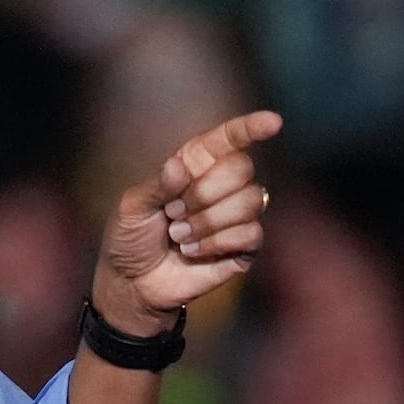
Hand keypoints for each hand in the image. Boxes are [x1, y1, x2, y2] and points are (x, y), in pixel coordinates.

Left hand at [93, 111, 281, 334]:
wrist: (134, 281)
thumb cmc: (131, 237)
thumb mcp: (132, 207)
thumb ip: (157, 185)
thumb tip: (180, 166)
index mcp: (193, 166)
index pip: (228, 140)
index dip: (250, 128)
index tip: (273, 122)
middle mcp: (220, 185)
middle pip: (241, 169)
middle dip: (203, 194)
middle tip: (173, 213)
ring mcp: (236, 215)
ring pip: (250, 201)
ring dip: (206, 222)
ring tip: (178, 235)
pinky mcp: (245, 246)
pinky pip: (251, 233)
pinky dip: (215, 243)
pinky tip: (192, 251)